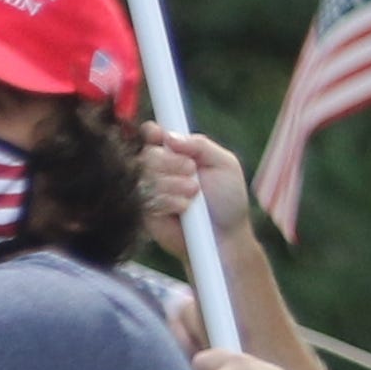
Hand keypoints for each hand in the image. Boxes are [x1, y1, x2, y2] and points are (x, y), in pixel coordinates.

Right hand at [141, 129, 247, 253]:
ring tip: (194, 194)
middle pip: (146, 153)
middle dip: (169, 160)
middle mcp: (158, 169)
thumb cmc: (227, 199)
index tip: (159, 135)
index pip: (152, 134)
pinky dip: (166, 200)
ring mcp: (149, 191)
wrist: (222, 237)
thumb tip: (170, 135)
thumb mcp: (224, 164)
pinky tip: (183, 208)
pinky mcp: (143, 212)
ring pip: (144, 175)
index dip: (153, 132)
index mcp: (176, 152)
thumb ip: (201, 145)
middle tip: (191, 170)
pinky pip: (144, 198)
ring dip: (172, 183)